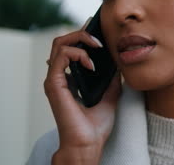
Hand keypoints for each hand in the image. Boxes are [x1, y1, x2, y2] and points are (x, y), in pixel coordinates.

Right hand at [44, 20, 121, 163]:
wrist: (89, 142)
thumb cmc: (97, 124)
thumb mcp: (111, 94)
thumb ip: (112, 78)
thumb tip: (119, 63)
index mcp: (72, 78)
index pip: (73, 48)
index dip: (84, 36)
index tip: (99, 30)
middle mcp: (62, 76)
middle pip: (63, 41)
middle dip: (81, 33)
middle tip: (99, 36)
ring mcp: (56, 79)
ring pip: (59, 43)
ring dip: (80, 39)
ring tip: (97, 46)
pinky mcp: (54, 83)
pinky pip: (60, 56)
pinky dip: (77, 54)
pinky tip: (91, 64)